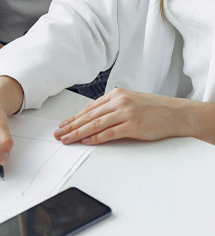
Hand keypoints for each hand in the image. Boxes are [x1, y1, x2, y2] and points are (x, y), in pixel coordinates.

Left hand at [54, 88, 209, 144]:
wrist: (176, 113)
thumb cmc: (153, 108)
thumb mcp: (130, 102)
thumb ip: (112, 107)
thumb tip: (92, 119)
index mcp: (115, 94)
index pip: (89, 108)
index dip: (74, 118)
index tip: (63, 125)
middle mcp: (118, 101)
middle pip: (89, 116)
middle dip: (71, 126)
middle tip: (58, 133)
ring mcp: (126, 113)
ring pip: (95, 124)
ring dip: (78, 133)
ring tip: (67, 139)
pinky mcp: (133, 126)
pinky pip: (110, 133)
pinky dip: (96, 138)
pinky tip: (86, 141)